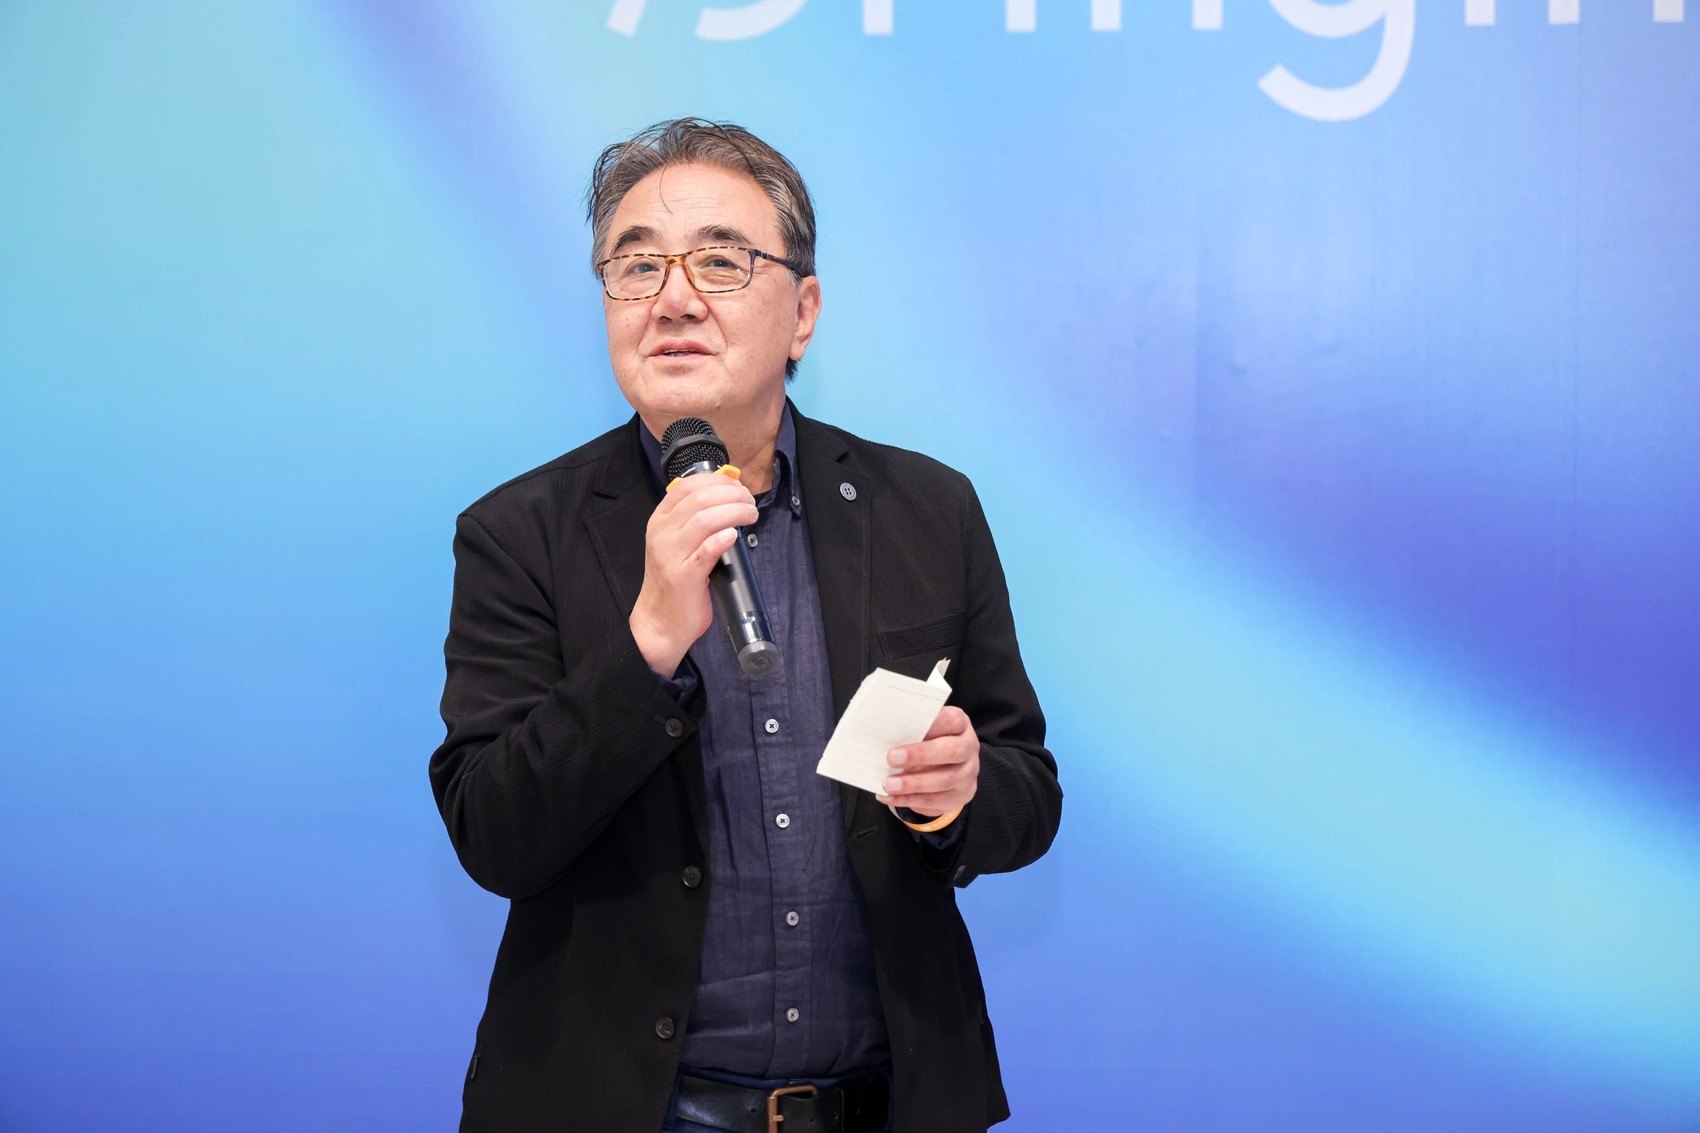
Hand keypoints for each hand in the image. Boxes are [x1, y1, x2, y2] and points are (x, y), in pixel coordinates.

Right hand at [629, 471, 758, 676]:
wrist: (661, 621)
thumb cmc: (676, 579)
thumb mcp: (679, 543)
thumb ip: (696, 521)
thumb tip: (730, 498)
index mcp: (660, 520)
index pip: (688, 485)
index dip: (718, 480)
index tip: (738, 486)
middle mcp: (662, 533)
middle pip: (699, 498)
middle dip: (731, 495)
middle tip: (749, 502)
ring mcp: (670, 555)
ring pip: (703, 519)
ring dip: (733, 512)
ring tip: (750, 515)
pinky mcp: (682, 577)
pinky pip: (704, 551)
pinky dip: (721, 539)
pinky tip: (733, 536)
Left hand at [877, 705, 979, 816]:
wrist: (945, 767)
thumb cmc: (928, 742)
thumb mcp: (923, 730)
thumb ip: (911, 729)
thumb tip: (884, 733)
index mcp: (960, 725)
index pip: (952, 720)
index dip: (931, 725)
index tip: (903, 729)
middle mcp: (969, 747)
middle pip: (952, 751)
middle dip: (920, 755)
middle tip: (892, 758)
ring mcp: (968, 773)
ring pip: (945, 780)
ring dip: (913, 784)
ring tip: (888, 784)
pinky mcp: (961, 795)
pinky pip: (937, 801)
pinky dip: (910, 800)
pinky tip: (892, 797)